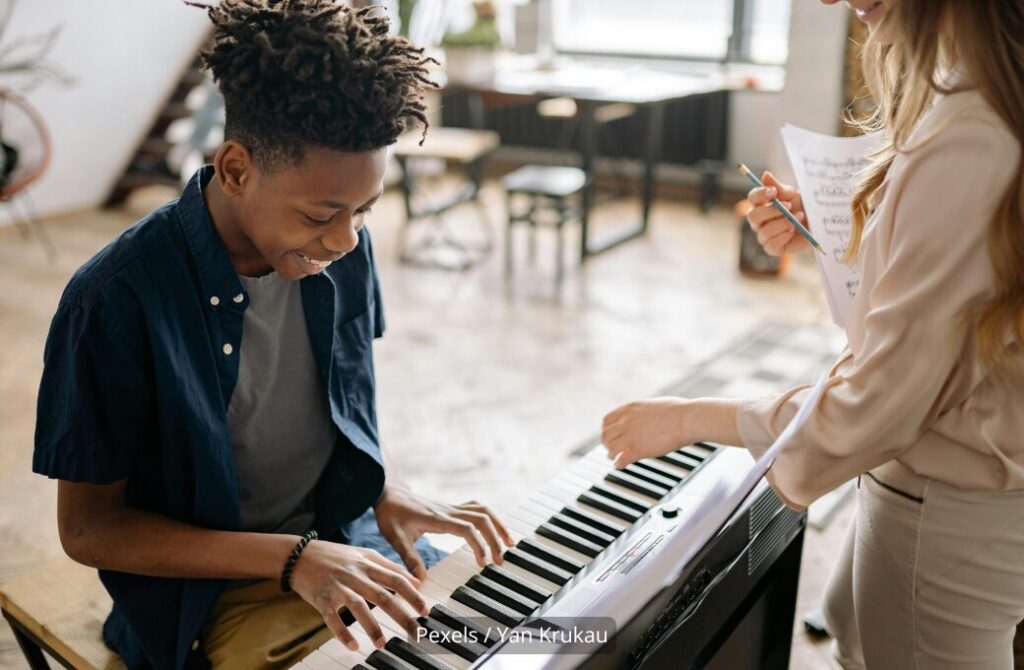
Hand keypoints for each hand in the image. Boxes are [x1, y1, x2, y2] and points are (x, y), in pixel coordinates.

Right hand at [289, 539, 426, 651]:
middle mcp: (355, 574)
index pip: (396, 579)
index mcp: (368, 563)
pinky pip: (332, 618)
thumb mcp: (365, 555)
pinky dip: (343, 633)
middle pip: (383, 596)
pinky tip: (353, 645)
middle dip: (402, 616)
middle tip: (415, 633)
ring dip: (372, 627)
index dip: (413, 595)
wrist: (299, 554)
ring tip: (383, 644)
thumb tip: (416, 581)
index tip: (426, 611)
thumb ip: (390, 567)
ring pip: (359, 606)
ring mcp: (338, 586)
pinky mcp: (321, 598)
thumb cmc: (336, 556)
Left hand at [374, 484, 514, 578]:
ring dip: (499, 525)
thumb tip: (421, 580)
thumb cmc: (391, 514)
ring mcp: (452, 507)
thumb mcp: (395, 538)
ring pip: (484, 511)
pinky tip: (495, 530)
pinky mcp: (452, 508)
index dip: (479, 545)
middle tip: (500, 560)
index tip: (483, 564)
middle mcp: (448, 511)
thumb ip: (409, 559)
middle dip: (495, 538)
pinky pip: (478, 509)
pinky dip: (491, 518)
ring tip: (510, 543)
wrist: (388, 492)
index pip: (467, 529)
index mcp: (437, 519)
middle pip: (482, 519)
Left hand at [602, 398, 741, 466]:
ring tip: (616, 459)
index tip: (610, 436)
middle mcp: (625, 421)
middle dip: (608, 444)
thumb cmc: (678, 411)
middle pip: (605, 436)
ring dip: (612, 455)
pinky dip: (619, 464)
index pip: (606, 421)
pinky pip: (620, 460)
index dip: (607, 430)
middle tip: (612, 450)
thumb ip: (642, 412)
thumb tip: (645, 416)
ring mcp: (630, 436)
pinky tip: (622, 466)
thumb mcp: (653, 405)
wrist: (687, 419)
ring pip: (610, 449)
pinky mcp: (638, 450)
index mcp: (629, 408)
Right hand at [746, 171, 808, 255]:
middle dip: (771, 211)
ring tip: (797, 217)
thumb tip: (765, 175)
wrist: (816, 223)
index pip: (752, 198)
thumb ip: (778, 187)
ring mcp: (763, 235)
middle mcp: (758, 221)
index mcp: (761, 205)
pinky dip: (784, 235)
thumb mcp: (792, 195)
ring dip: (782, 223)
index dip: (760, 194)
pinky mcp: (771, 248)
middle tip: (788, 206)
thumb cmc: (801, 207)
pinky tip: (793, 230)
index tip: (773, 191)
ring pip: (764, 231)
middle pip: (753, 216)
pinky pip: (772, 243)